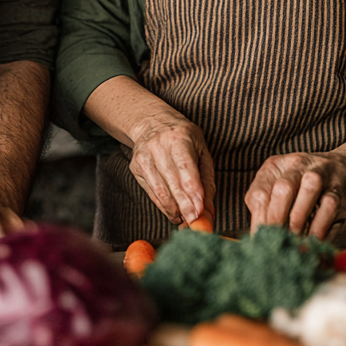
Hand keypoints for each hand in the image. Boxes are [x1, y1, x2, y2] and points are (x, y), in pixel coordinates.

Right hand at [128, 107, 215, 226]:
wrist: (151, 123)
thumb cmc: (183, 138)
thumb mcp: (201, 150)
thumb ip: (207, 179)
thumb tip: (209, 210)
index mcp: (179, 138)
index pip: (186, 168)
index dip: (192, 191)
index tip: (199, 210)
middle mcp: (158, 147)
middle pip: (172, 184)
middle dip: (184, 206)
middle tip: (194, 222)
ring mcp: (144, 157)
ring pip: (160, 192)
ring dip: (174, 210)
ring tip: (186, 220)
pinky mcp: (136, 167)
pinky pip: (152, 193)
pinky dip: (164, 206)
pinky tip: (174, 212)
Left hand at [245, 147, 345, 238]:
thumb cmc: (310, 187)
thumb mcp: (286, 191)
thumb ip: (271, 210)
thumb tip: (260, 240)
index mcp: (275, 166)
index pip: (259, 193)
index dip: (259, 221)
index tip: (260, 241)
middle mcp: (297, 165)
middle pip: (282, 189)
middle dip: (277, 218)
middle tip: (276, 242)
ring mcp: (321, 173)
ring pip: (308, 190)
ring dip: (298, 220)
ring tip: (294, 240)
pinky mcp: (340, 187)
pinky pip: (329, 205)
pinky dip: (320, 226)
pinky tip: (314, 240)